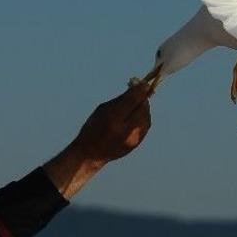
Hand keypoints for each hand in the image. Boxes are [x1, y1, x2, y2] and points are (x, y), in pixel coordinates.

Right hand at [43, 82, 152, 199]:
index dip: (139, 89)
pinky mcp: (137, 143)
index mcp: (114, 119)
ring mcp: (133, 139)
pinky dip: (142, 118)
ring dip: (143, 108)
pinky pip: (144, 125)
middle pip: (142, 108)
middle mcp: (125, 130)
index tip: (141, 82)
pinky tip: (135, 116)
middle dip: (141, 99)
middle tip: (137, 91)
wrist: (91, 154)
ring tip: (134, 105)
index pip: (133, 100)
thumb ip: (122, 99)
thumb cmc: (94, 128)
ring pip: (146, 117)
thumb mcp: (104, 109)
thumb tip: (138, 86)